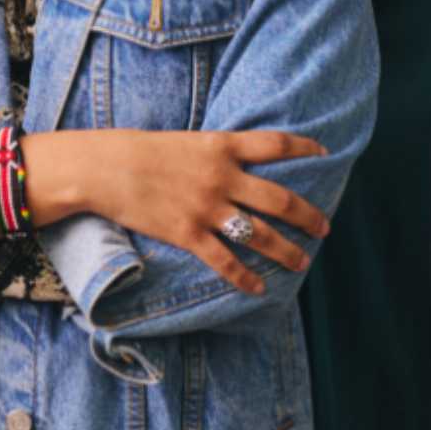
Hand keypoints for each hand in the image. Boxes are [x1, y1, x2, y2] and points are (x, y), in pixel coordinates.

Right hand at [24, 129, 330, 294]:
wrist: (105, 168)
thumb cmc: (141, 150)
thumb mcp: (187, 142)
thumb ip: (216, 153)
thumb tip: (238, 162)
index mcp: (222, 147)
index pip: (276, 144)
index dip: (305, 146)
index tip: (325, 152)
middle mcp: (222, 177)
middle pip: (280, 199)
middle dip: (308, 217)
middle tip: (325, 228)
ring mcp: (207, 208)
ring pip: (261, 235)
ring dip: (286, 251)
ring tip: (302, 262)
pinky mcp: (189, 234)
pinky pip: (225, 261)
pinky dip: (245, 277)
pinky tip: (258, 288)